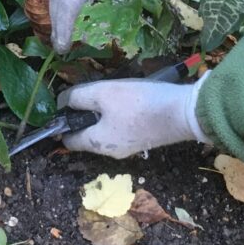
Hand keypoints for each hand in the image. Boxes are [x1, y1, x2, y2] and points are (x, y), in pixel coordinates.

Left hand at [59, 75, 210, 158]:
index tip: (67, 104)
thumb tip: (62, 103)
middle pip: (88, 135)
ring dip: (104, 114)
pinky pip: (122, 129)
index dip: (63, 123)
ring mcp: (129, 148)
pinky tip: (130, 100)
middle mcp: (111, 152)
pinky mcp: (144, 139)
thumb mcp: (102, 93)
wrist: (181, 112)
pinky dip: (120, 116)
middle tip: (94, 92)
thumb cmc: (137, 103)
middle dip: (86, 115)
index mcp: (97, 143)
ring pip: (106, 131)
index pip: (69, 141)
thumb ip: (77, 98)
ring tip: (113, 93)